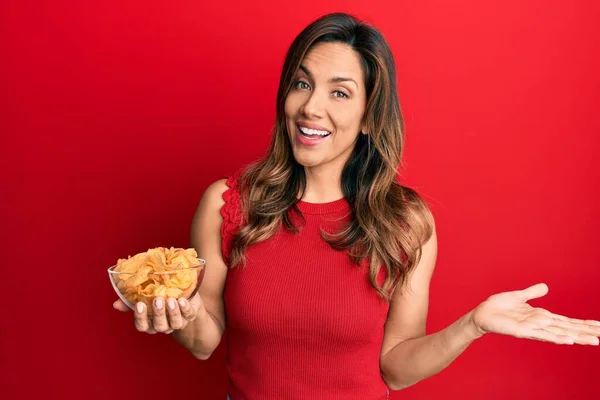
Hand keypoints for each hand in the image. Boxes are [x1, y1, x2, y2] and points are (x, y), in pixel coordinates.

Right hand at [113, 293, 203, 333]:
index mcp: (149, 321)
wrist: (183, 292)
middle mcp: (163, 325)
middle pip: (159, 326)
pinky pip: (189, 316)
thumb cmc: (159, 293)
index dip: (140, 317)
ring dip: (172, 312)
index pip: (142, 326)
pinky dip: (186, 309)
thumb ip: (130, 299)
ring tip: (171, 299)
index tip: (140, 304)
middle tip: (157, 300)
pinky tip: (183, 300)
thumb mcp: (144, 295)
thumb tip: (116, 304)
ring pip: (174, 324)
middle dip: (158, 313)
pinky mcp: (190, 315)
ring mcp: (177, 322)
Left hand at [470, 283, 599, 344]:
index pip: (567, 321)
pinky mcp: (521, 331)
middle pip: (568, 329)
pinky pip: (541, 334)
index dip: (583, 324)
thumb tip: (546, 287)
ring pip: (558, 333)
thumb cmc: (499, 307)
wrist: (482, 314)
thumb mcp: (518, 296)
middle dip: (586, 332)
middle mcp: (540, 324)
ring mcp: (532, 329)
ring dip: (576, 337)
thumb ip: (532, 293)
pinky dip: (555, 337)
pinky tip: (567, 340)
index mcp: (541, 317)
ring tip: (594, 340)